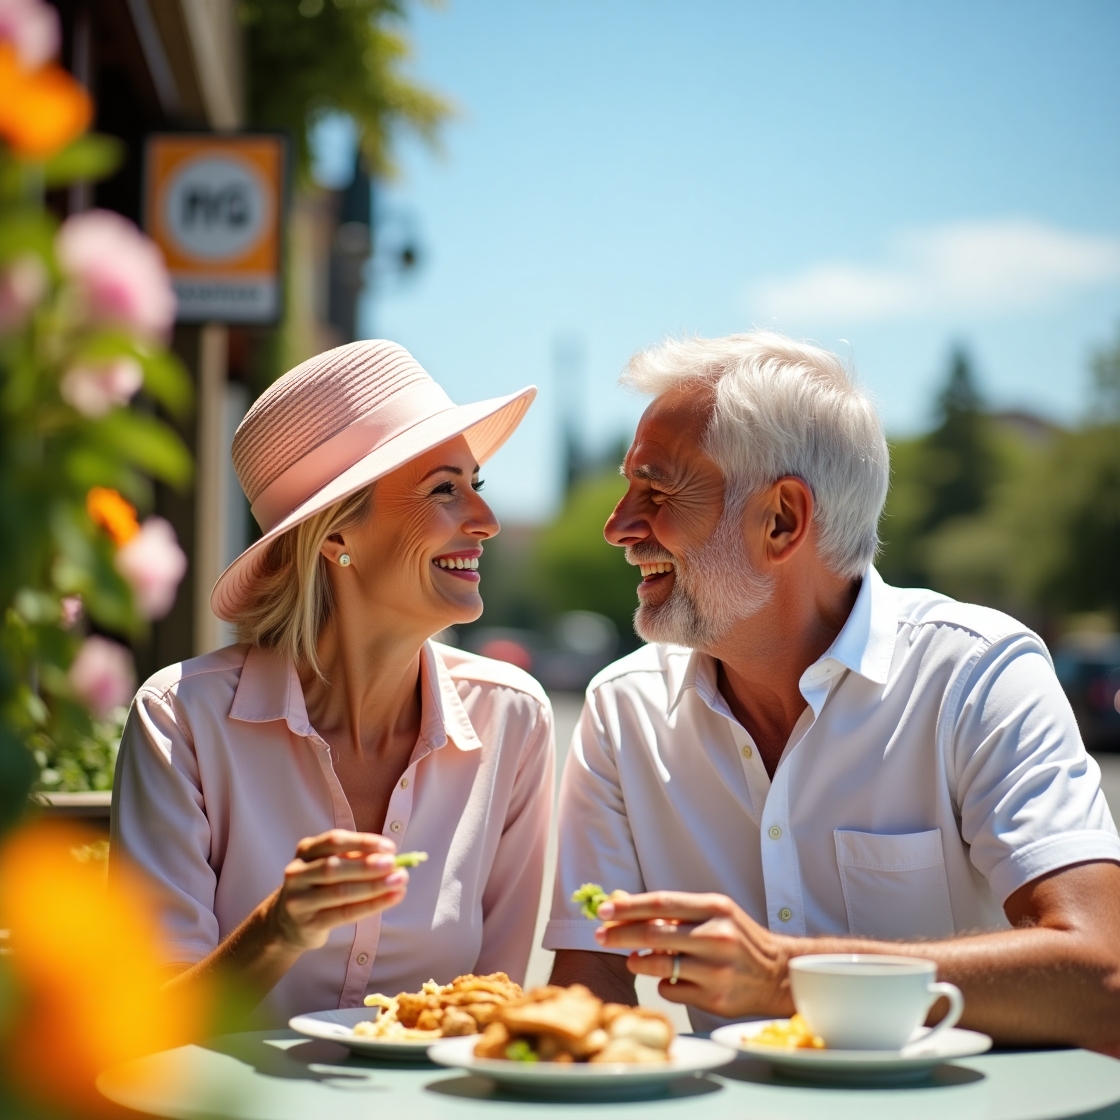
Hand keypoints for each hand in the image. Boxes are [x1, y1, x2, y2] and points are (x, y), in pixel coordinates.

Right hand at [267, 829, 408, 952]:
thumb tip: (391, 856)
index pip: (334, 841)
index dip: (363, 842)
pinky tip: (391, 899)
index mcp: (306, 850)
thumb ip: (354, 859)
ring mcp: (299, 900)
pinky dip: (371, 906)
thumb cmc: (319, 886)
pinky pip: (343, 915)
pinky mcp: (308, 923)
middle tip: (395, 865)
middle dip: (368, 866)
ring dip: (374, 887)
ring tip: (399, 882)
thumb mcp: (329, 865)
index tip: (389, 847)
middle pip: (334, 868)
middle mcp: (297, 873)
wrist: (287, 922)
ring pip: (340, 893)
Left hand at [594, 891, 793, 1018]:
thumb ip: (676, 912)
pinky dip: (664, 984)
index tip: (603, 909)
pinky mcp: (714, 998)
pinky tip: (671, 979)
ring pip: (659, 966)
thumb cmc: (737, 938)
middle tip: (600, 935)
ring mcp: (716, 970)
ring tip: (632, 960)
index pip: (662, 904)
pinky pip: (671, 990)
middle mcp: (717, 937)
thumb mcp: (714, 914)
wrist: (776, 973)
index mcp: (716, 908)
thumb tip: (625, 906)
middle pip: (654, 935)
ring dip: (637, 962)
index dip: (628, 907)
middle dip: (620, 934)